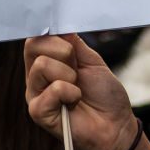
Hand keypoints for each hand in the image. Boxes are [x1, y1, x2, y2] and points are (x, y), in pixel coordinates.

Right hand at [24, 33, 138, 149]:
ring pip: (42, 65)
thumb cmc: (104, 94)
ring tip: (77, 88)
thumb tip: (60, 24)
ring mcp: (35, 94)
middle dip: (63, 51)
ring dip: (69, 74)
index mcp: (48, 61)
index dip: (52, 32)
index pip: (36, 37)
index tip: (70, 40)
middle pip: (34, 45)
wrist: (115, 124)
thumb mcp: (92, 60)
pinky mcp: (38, 112)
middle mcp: (36, 76)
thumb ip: (74, 43)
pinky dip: (70, 92)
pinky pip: (53, 89)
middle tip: (78, 68)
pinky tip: (75, 102)